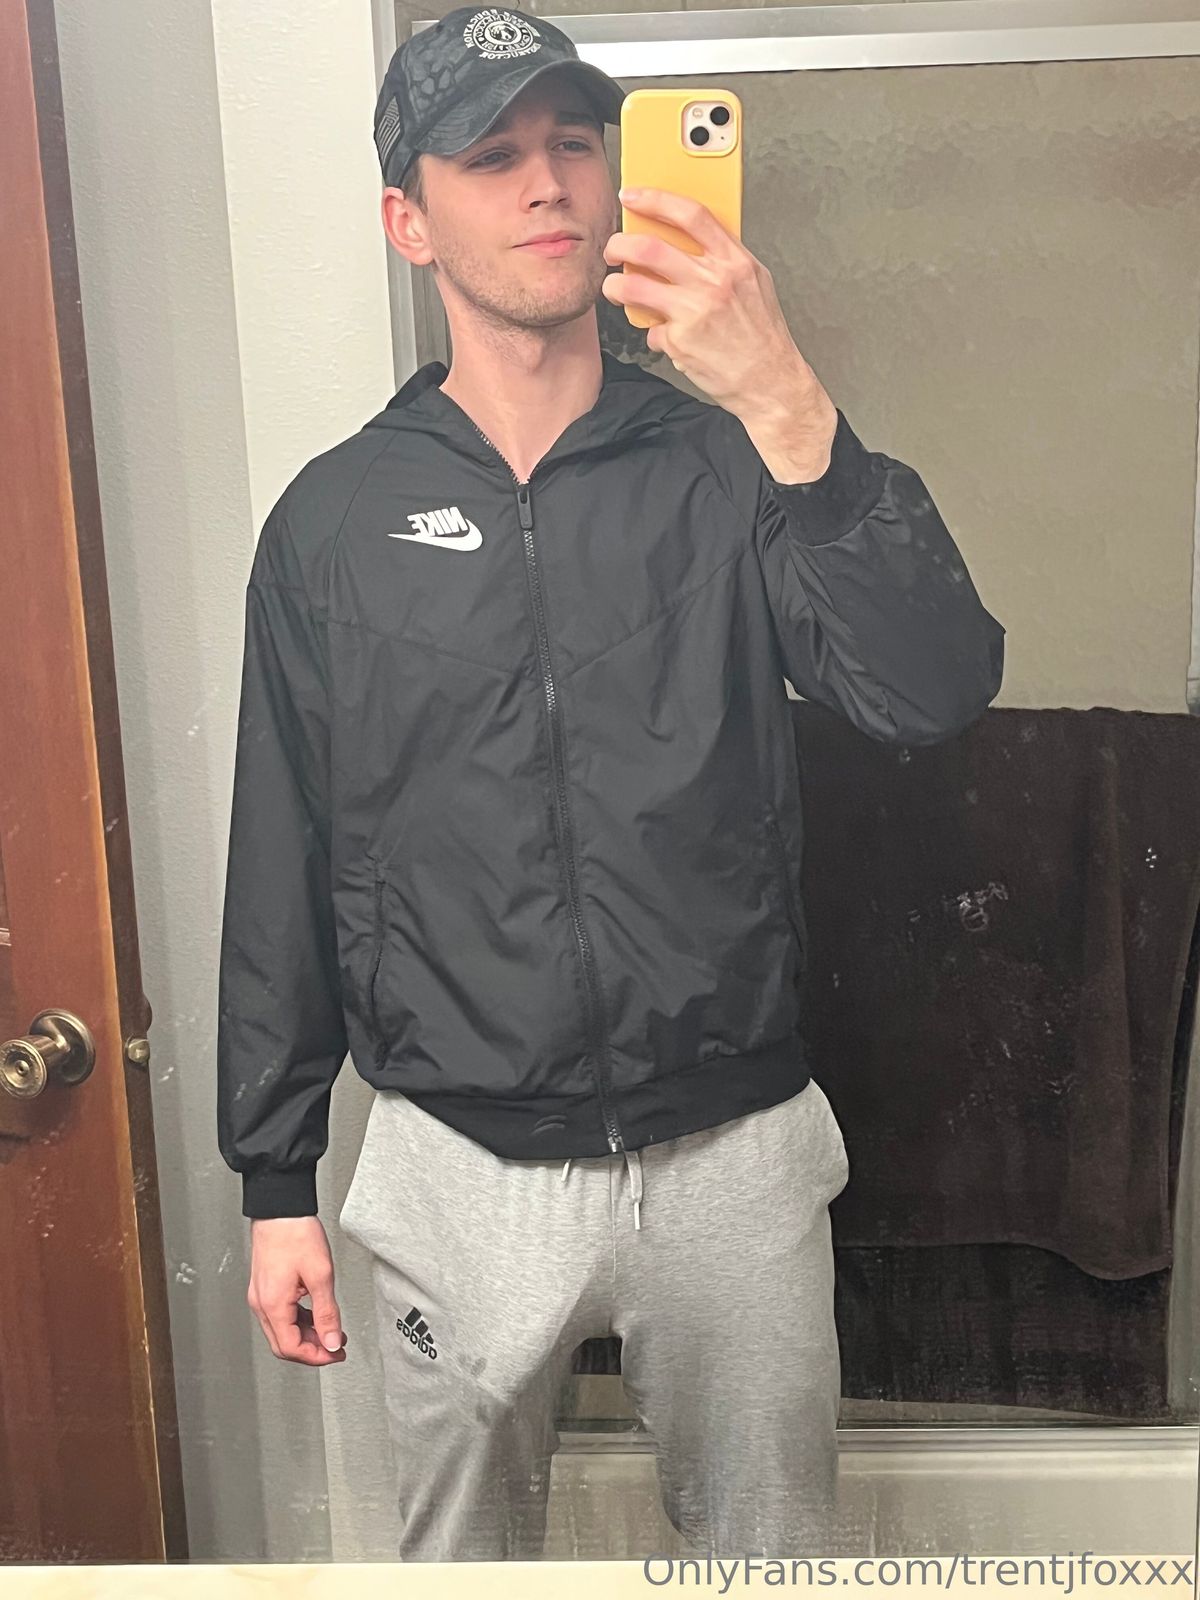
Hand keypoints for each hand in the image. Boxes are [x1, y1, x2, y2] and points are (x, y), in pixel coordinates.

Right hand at [247, 1216, 347, 1365]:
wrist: (280, 1208)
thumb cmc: (296, 1233)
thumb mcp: (321, 1275)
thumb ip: (327, 1313)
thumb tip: (332, 1341)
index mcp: (273, 1305)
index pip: (291, 1348)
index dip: (317, 1356)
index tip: (336, 1353)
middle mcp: (261, 1304)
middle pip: (284, 1345)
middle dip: (312, 1350)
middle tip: (335, 1348)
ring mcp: (261, 1295)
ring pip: (282, 1330)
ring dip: (307, 1336)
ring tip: (331, 1332)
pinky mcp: (265, 1287)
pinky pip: (280, 1314)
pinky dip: (299, 1321)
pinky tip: (316, 1316)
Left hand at [601, 187, 826, 425]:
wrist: (770, 382)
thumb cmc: (763, 335)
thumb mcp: (755, 283)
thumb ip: (724, 258)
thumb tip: (688, 239)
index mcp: (734, 261)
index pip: (690, 214)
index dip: (654, 199)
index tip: (632, 195)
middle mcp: (713, 283)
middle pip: (649, 248)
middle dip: (619, 245)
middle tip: (613, 250)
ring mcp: (694, 313)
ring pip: (633, 287)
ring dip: (615, 287)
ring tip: (615, 289)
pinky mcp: (680, 342)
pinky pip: (650, 330)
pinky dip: (653, 333)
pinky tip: (665, 336)